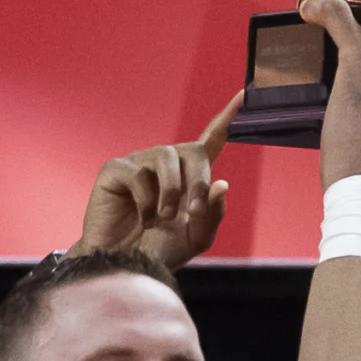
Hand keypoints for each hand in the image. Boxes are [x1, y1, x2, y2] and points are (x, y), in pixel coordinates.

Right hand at [77, 94, 236, 269]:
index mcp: (189, 175)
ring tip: (163, 217)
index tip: (244, 94)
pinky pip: (138, 173)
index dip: (228, 118)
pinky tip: (141, 216)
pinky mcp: (116, 169)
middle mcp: (166, 163)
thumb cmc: (159, 250)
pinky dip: (145, 200)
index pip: (212, 140)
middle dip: (198, 180)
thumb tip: (221, 183)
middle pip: (194, 150)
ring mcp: (140, 162)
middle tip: (192, 210)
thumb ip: (213, 213)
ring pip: (167, 156)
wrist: (125, 266)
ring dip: (171, 191)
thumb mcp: (196, 237)